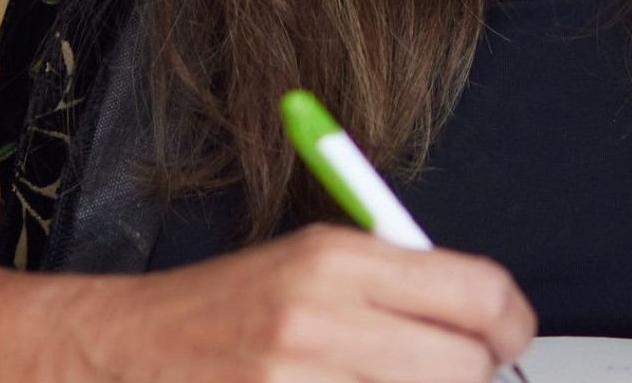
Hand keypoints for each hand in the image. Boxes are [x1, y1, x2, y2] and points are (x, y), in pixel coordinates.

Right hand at [43, 223, 536, 382]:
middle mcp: (319, 322)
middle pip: (463, 369)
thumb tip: (489, 310)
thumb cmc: (220, 312)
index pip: (476, 291)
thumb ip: (396, 280)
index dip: (510, 321)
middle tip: (454, 373)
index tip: (509, 335)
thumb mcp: (309, 261)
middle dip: (469, 376)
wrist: (121, 355)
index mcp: (335, 260)